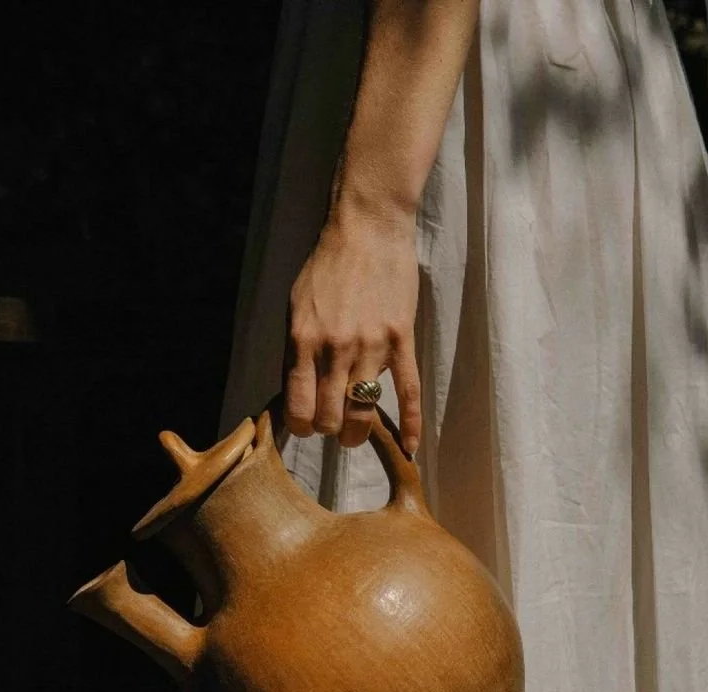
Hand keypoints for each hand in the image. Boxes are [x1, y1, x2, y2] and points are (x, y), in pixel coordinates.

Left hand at [283, 207, 420, 453]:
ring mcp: (370, 346)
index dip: (301, 425)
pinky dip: (411, 424)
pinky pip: (408, 392)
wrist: (367, 228)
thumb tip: (299, 392)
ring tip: (355, 432)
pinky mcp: (401, 340)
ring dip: (357, 431)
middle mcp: (335, 348)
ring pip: (363, 412)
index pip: (298, 407)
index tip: (306, 424)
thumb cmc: (328, 266)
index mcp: (303, 341)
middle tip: (333, 425)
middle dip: (329, 429)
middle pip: (330, 417)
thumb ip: (297, 350)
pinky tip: (410, 448)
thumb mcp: (297, 307)